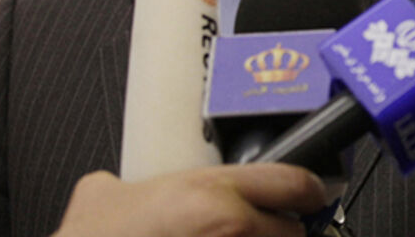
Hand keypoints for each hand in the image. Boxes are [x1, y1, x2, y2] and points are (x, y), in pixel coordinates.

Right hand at [52, 163, 328, 236]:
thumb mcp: (103, 194)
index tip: (311, 196)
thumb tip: (123, 184)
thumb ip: (129, 182)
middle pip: (293, 231)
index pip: (292, 182)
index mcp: (209, 192)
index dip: (307, 190)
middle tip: (267, 233)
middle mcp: (230, 228)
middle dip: (284, 233)